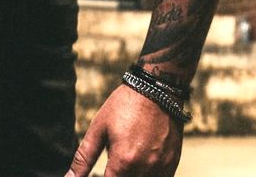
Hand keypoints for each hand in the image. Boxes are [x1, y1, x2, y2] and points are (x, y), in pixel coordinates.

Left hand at [67, 85, 182, 176]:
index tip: (102, 171)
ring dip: (132, 175)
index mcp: (123, 162)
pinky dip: (148, 175)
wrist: (158, 87)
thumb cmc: (125, 105)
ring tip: (128, 160)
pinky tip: (142, 162)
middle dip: (117, 175)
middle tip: (115, 162)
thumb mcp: (99, 128)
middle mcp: (144, 168)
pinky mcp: (173, 162)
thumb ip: (83, 159)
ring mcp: (162, 166)